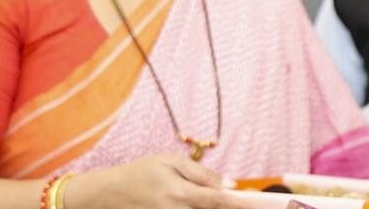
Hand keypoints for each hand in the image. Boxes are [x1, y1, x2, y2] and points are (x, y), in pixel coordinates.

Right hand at [64, 154, 252, 208]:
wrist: (108, 194)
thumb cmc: (141, 173)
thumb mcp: (170, 162)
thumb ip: (201, 174)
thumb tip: (229, 184)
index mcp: (180, 194)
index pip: (218, 200)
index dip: (241, 202)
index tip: (260, 201)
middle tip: (256, 203)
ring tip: (234, 203)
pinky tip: (212, 206)